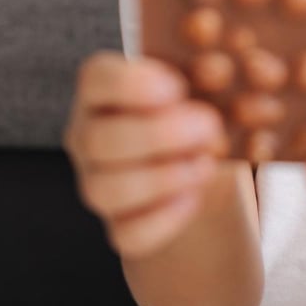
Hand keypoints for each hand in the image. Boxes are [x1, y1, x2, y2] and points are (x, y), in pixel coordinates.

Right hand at [65, 51, 229, 259]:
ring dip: (162, 178)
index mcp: (100, 91)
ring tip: (206, 164)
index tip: (176, 88)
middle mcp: (86, 136)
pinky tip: (193, 197)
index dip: (131, 84)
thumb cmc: (191, 107)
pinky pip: (127, 234)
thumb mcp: (198, 83)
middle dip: (157, 135)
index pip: (95, 79)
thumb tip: (219, 72)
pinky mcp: (116, 225)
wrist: (196, 158)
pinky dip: (164, 218)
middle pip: (97, 140)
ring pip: (104, 191)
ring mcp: (96, 183)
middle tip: (209, 127)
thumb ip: (206, 75)